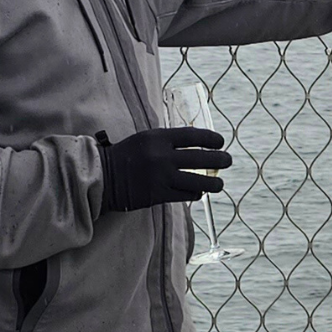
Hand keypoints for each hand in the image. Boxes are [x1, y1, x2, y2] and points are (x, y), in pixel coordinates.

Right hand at [100, 126, 230, 211]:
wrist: (104, 177)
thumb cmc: (128, 155)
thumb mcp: (146, 139)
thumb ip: (169, 141)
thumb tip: (198, 143)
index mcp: (158, 138)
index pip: (193, 136)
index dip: (211, 138)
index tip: (221, 141)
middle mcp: (161, 156)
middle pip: (201, 158)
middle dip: (220, 160)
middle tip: (228, 161)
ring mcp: (161, 177)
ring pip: (198, 182)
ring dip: (213, 184)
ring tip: (219, 184)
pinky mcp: (158, 195)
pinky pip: (185, 195)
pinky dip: (195, 194)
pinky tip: (198, 192)